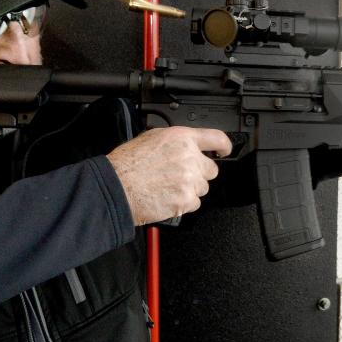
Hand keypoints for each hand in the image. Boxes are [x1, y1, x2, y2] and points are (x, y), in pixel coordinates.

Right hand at [106, 127, 232, 224]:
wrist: (116, 187)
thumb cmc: (127, 164)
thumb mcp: (152, 138)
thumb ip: (176, 141)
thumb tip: (187, 146)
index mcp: (182, 139)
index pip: (216, 138)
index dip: (224, 146)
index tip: (224, 151)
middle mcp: (189, 158)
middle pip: (211, 169)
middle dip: (199, 173)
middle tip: (180, 176)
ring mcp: (189, 180)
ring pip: (203, 188)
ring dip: (191, 189)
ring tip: (169, 187)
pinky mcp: (186, 200)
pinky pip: (195, 203)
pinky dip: (184, 203)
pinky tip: (168, 197)